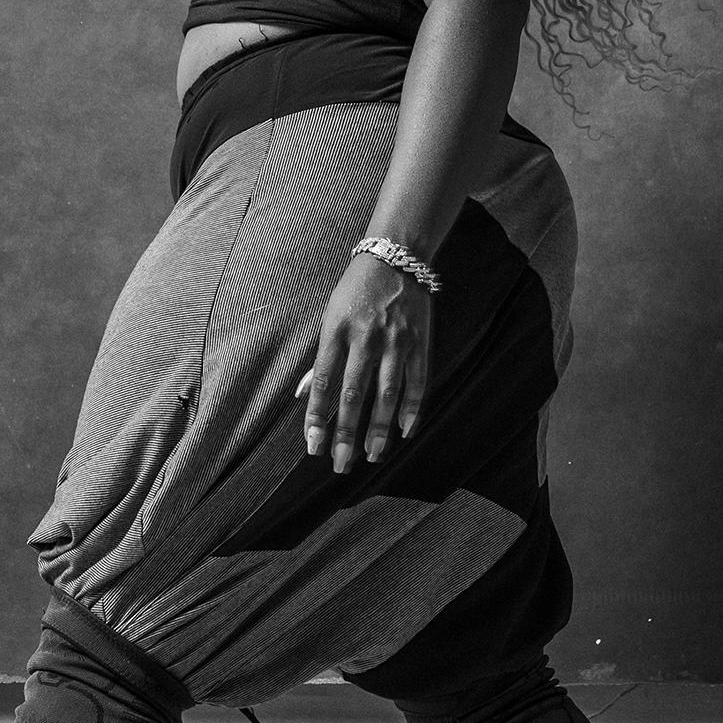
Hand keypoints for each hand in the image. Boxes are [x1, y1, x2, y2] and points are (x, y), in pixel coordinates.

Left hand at [298, 249, 433, 472]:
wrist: (397, 258)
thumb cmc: (356, 291)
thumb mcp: (330, 317)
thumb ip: (321, 359)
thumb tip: (303, 396)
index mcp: (337, 331)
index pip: (324, 382)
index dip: (317, 415)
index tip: (312, 444)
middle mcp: (366, 338)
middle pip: (354, 394)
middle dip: (345, 433)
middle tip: (340, 464)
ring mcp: (396, 342)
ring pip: (386, 395)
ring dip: (378, 429)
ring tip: (371, 456)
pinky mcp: (420, 343)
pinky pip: (417, 383)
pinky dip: (411, 410)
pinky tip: (404, 432)